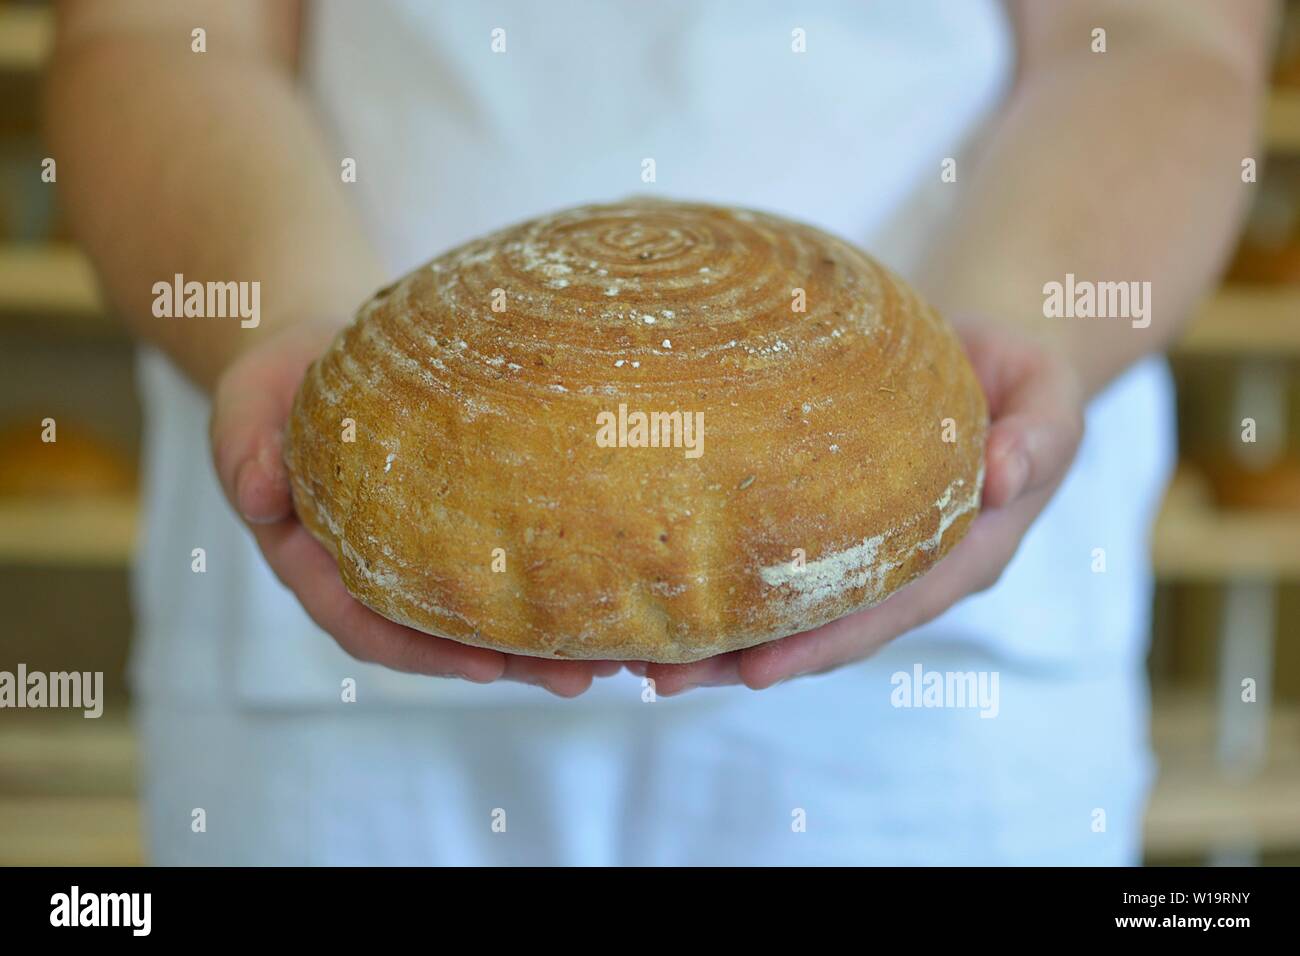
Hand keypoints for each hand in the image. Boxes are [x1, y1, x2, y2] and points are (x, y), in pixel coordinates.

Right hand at [209, 318, 621, 696]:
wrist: (317, 347)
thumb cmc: (277, 381)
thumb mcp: (246, 404)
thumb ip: (243, 450)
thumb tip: (258, 496)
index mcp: (319, 560)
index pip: (369, 624)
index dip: (425, 651)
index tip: (486, 668)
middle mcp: (374, 568)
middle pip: (442, 632)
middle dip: (510, 661)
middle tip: (577, 678)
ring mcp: (418, 547)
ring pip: (480, 607)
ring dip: (542, 637)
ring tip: (610, 655)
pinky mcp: (458, 513)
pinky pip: (501, 552)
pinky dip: (549, 576)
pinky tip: (602, 586)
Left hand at [632, 316, 1085, 694]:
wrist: (991, 361)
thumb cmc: (1023, 381)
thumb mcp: (1051, 399)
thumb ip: (1039, 439)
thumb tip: (1002, 477)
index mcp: (961, 557)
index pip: (886, 613)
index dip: (823, 644)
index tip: (757, 670)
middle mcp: (907, 572)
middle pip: (820, 631)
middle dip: (741, 658)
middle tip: (662, 676)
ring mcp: (867, 556)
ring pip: (787, 610)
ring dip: (716, 636)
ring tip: (638, 656)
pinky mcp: (831, 522)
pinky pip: (774, 563)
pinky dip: (722, 583)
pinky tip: (663, 592)